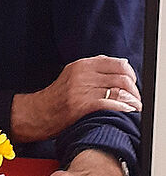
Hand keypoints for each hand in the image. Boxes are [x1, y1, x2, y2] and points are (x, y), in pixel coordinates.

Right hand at [11, 55, 140, 141]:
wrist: (39, 112)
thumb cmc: (58, 96)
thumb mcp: (73, 74)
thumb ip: (96, 68)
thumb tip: (122, 63)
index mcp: (82, 64)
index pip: (117, 63)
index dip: (130, 74)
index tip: (132, 84)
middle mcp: (83, 74)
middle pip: (122, 77)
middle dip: (134, 90)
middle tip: (136, 99)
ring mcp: (82, 89)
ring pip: (119, 90)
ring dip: (132, 101)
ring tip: (135, 108)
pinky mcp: (81, 105)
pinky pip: (110, 104)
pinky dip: (122, 108)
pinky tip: (126, 112)